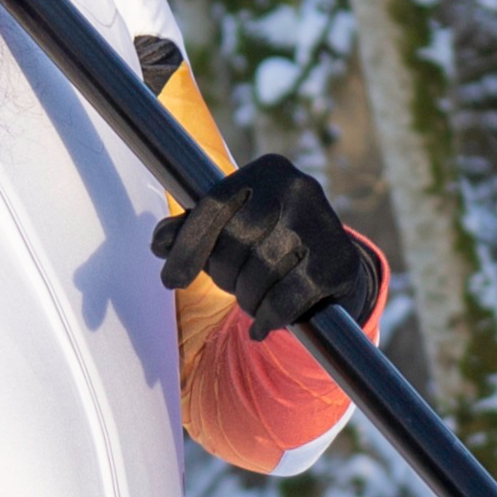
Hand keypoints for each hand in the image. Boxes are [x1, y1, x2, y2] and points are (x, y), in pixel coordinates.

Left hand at [152, 153, 371, 342]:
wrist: (331, 267)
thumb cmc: (268, 244)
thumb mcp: (230, 229)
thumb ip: (192, 230)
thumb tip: (160, 241)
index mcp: (267, 171)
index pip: (214, 206)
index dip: (188, 247)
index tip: (171, 280)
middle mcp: (298, 188)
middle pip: (236, 241)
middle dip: (224, 275)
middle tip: (231, 286)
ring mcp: (321, 224)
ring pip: (260, 271)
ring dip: (247, 298)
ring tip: (251, 301)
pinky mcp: (336, 262)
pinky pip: (286, 297)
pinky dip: (269, 317)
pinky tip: (263, 325)